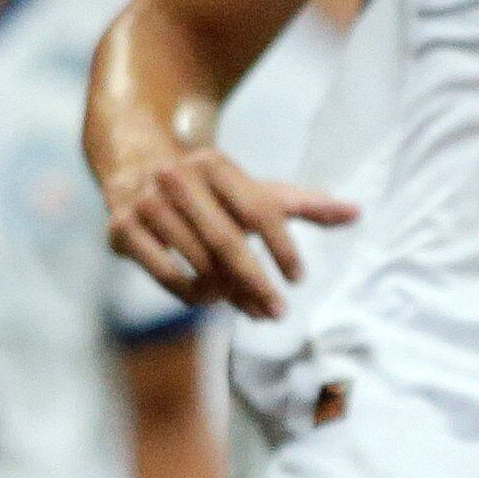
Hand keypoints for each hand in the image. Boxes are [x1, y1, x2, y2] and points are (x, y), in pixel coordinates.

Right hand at [104, 146, 356, 319]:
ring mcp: (146, 204)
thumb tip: (357, 212)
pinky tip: (211, 301)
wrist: (135, 166)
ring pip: (195, 260)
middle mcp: (178, 179)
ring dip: (226, 291)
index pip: (259, 210)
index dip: (282, 246)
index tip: (299, 279)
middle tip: (279, 312)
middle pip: (226, 239)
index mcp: (216, 164)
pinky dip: (190, 292)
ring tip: (251, 308)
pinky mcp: (121, 230)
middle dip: (256, 280)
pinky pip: (163, 273)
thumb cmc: (210, 188)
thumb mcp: (254, 189)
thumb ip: (303, 204)